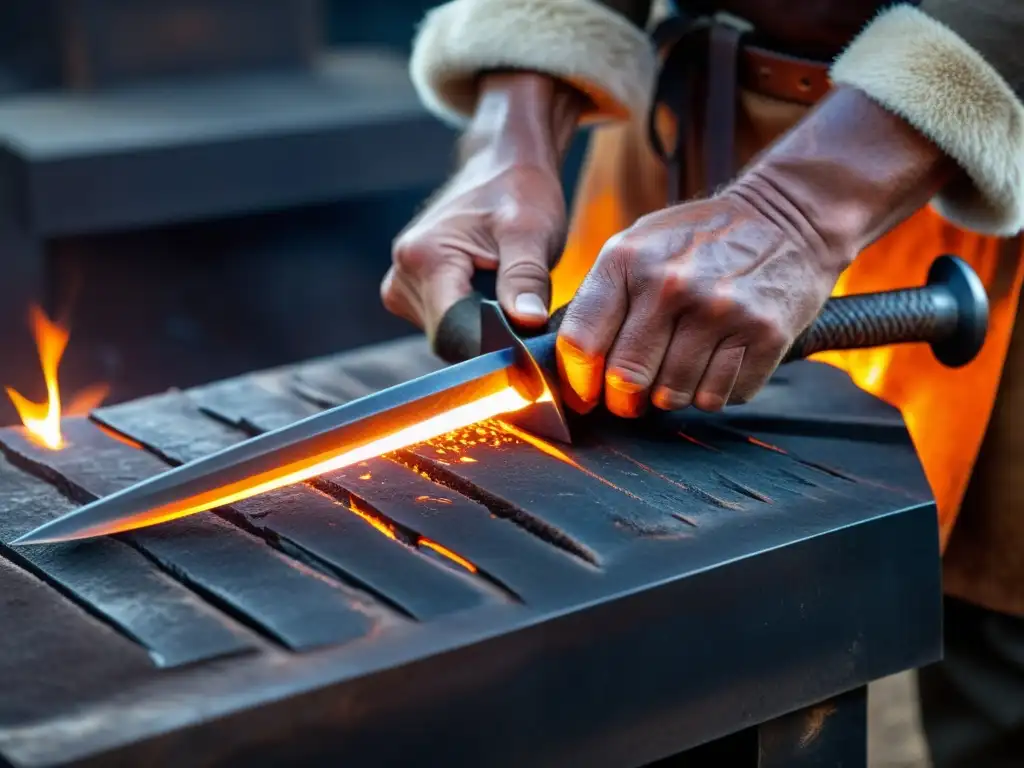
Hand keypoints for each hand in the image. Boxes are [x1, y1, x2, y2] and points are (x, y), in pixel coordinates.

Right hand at [383, 73, 583, 336]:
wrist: (502, 169)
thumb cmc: (520, 193)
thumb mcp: (532, 232)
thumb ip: (526, 278)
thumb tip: (527, 323)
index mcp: (424, 258)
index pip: (453, 332)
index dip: (493, 344)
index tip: (529, 341)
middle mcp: (401, 275)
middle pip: (449, 340)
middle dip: (491, 337)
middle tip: (528, 312)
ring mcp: (400, 285)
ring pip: (447, 338)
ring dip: (483, 330)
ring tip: (511, 297)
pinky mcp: (409, 292)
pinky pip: (444, 327)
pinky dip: (473, 322)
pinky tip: (494, 296)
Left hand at [555, 85, 951, 417]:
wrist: (788, 215)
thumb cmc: (701, 237)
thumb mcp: (638, 243)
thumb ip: (601, 296)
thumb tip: (569, 363)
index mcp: (628, 261)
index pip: (581, 343)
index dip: (578, 381)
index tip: (586, 392)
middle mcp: (671, 286)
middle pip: (626, 379)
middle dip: (624, 399)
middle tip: (632, 395)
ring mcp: (721, 312)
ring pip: (672, 396)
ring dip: (670, 395)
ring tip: (680, 369)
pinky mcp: (764, 335)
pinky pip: (719, 397)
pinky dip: (713, 392)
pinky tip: (717, 363)